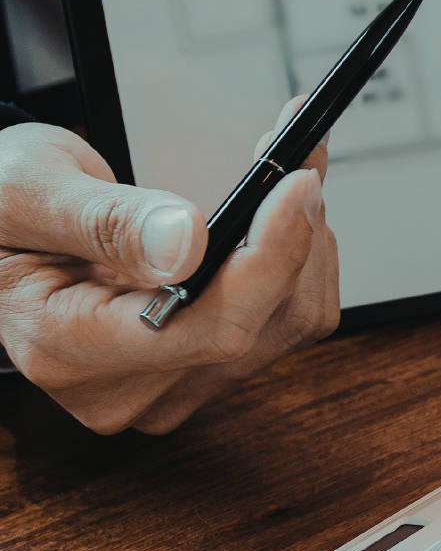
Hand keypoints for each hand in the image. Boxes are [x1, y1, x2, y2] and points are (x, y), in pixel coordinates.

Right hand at [0, 100, 338, 433]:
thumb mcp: (26, 190)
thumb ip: (107, 220)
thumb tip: (186, 242)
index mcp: (71, 350)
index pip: (213, 328)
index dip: (271, 257)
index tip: (298, 187)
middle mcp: (128, 388)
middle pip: (265, 327)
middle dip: (295, 237)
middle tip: (296, 162)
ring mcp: (170, 387)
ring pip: (288, 324)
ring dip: (303, 246)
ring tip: (280, 183)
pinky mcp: (202, 372)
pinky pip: (282, 321)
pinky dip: (293, 261)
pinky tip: (275, 219)